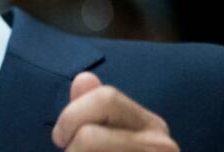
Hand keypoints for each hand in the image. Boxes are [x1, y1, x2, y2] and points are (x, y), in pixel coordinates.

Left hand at [51, 72, 179, 150]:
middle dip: (72, 147)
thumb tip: (84, 79)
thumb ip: (93, 110)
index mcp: (151, 126)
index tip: (62, 137)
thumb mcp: (107, 139)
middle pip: (90, 134)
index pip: (105, 97)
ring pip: (87, 146)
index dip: (72, 115)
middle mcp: (160, 145)